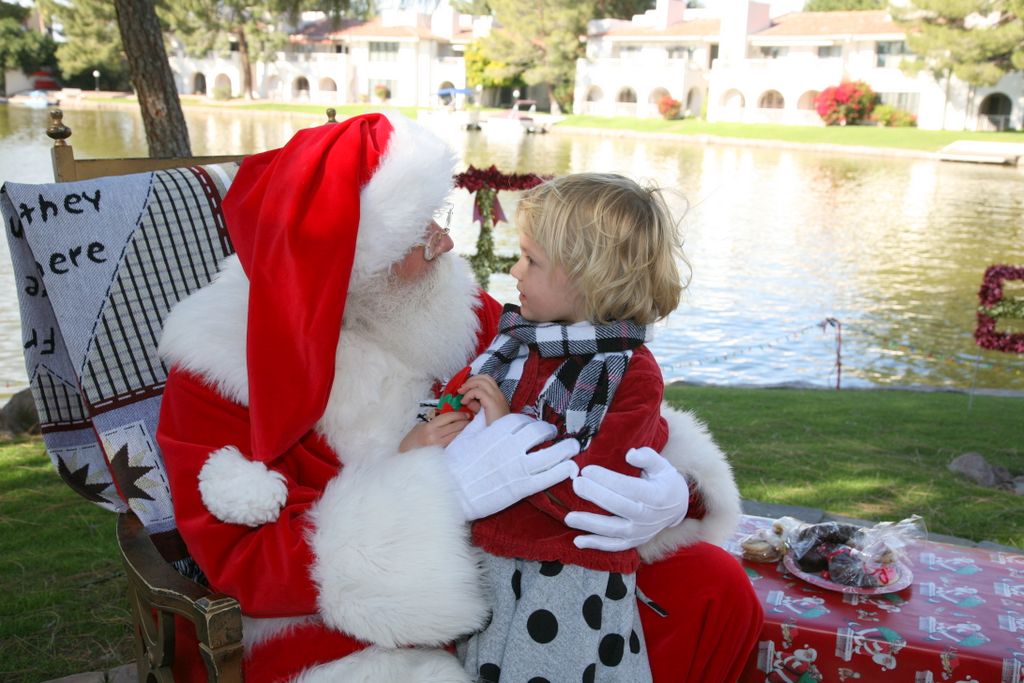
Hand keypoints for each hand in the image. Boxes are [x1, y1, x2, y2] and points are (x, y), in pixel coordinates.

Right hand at [400, 411, 471, 451]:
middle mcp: (435, 436)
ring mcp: (438, 445)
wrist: (405, 455)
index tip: (466, 414)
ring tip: (469, 427)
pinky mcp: (441, 452)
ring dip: (464, 430)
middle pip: (455, 426)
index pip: (448, 417)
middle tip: (471, 419)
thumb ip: (434, 423)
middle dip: (464, 422)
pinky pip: (453, 443)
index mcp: (429, 427)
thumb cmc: (412, 439)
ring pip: (456, 435)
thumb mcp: (420, 427)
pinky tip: (462, 436)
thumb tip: (449, 420)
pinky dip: (458, 438)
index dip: (459, 414)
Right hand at [443, 412, 579, 520]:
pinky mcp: (522, 487)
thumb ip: (481, 422)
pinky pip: (549, 477)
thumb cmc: (456, 463)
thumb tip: (486, 410)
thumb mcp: (467, 435)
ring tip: (571, 447)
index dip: (531, 423)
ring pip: (550, 454)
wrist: (452, 492)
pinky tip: (569, 467)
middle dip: (548, 431)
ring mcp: (518, 466)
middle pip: (539, 432)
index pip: (522, 421)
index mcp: (498, 431)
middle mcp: (511, 446)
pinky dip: (562, 470)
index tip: (534, 427)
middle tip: (552, 434)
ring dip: (564, 449)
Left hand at [459, 374, 509, 424]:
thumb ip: (476, 405)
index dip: (475, 381)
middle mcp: (498, 394)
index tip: (466, 388)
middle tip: (462, 389)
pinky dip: (469, 394)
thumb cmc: (492, 427)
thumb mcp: (483, 414)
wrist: (501, 436)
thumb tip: (468, 400)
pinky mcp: (492, 402)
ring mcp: (496, 397)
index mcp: (498, 396)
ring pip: (482, 381)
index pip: (488, 380)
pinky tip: (465, 402)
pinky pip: (478, 391)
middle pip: (485, 377)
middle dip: (471, 380)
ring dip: (469, 385)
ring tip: (461, 393)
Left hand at [565, 447, 688, 551]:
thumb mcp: (662, 465)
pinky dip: (595, 545)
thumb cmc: (664, 481)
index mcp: (655, 496)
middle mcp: (647, 517)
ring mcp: (640, 532)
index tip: (586, 469)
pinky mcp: (633, 542)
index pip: (627, 487)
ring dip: (589, 524)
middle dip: (594, 495)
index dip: (606, 478)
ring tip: (568, 517)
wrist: (677, 508)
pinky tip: (578, 541)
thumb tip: (630, 454)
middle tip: (576, 484)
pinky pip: (613, 546)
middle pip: (616, 506)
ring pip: (611, 530)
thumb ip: (647, 457)